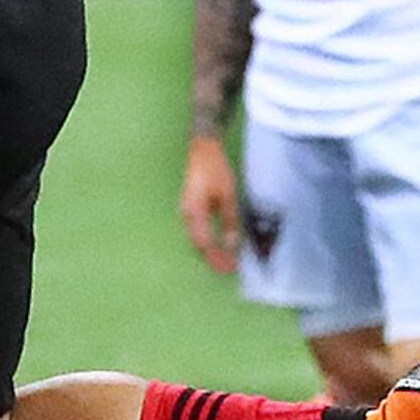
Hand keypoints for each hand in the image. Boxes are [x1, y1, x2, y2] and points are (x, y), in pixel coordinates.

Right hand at [179, 135, 245, 274]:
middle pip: (199, 245)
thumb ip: (229, 221)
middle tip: (229, 270)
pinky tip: (219, 244)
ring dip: (211, 251)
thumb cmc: (215, 170)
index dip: (217, 258)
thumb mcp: (228, 196)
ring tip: (226, 260)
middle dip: (213, 258)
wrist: (203, 149)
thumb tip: (232, 245)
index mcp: (194, 213)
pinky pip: (198, 231)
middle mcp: (187, 215)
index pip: (206, 244)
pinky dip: (208, 241)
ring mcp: (186, 212)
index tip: (230, 269)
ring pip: (198, 239)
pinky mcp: (191, 209)